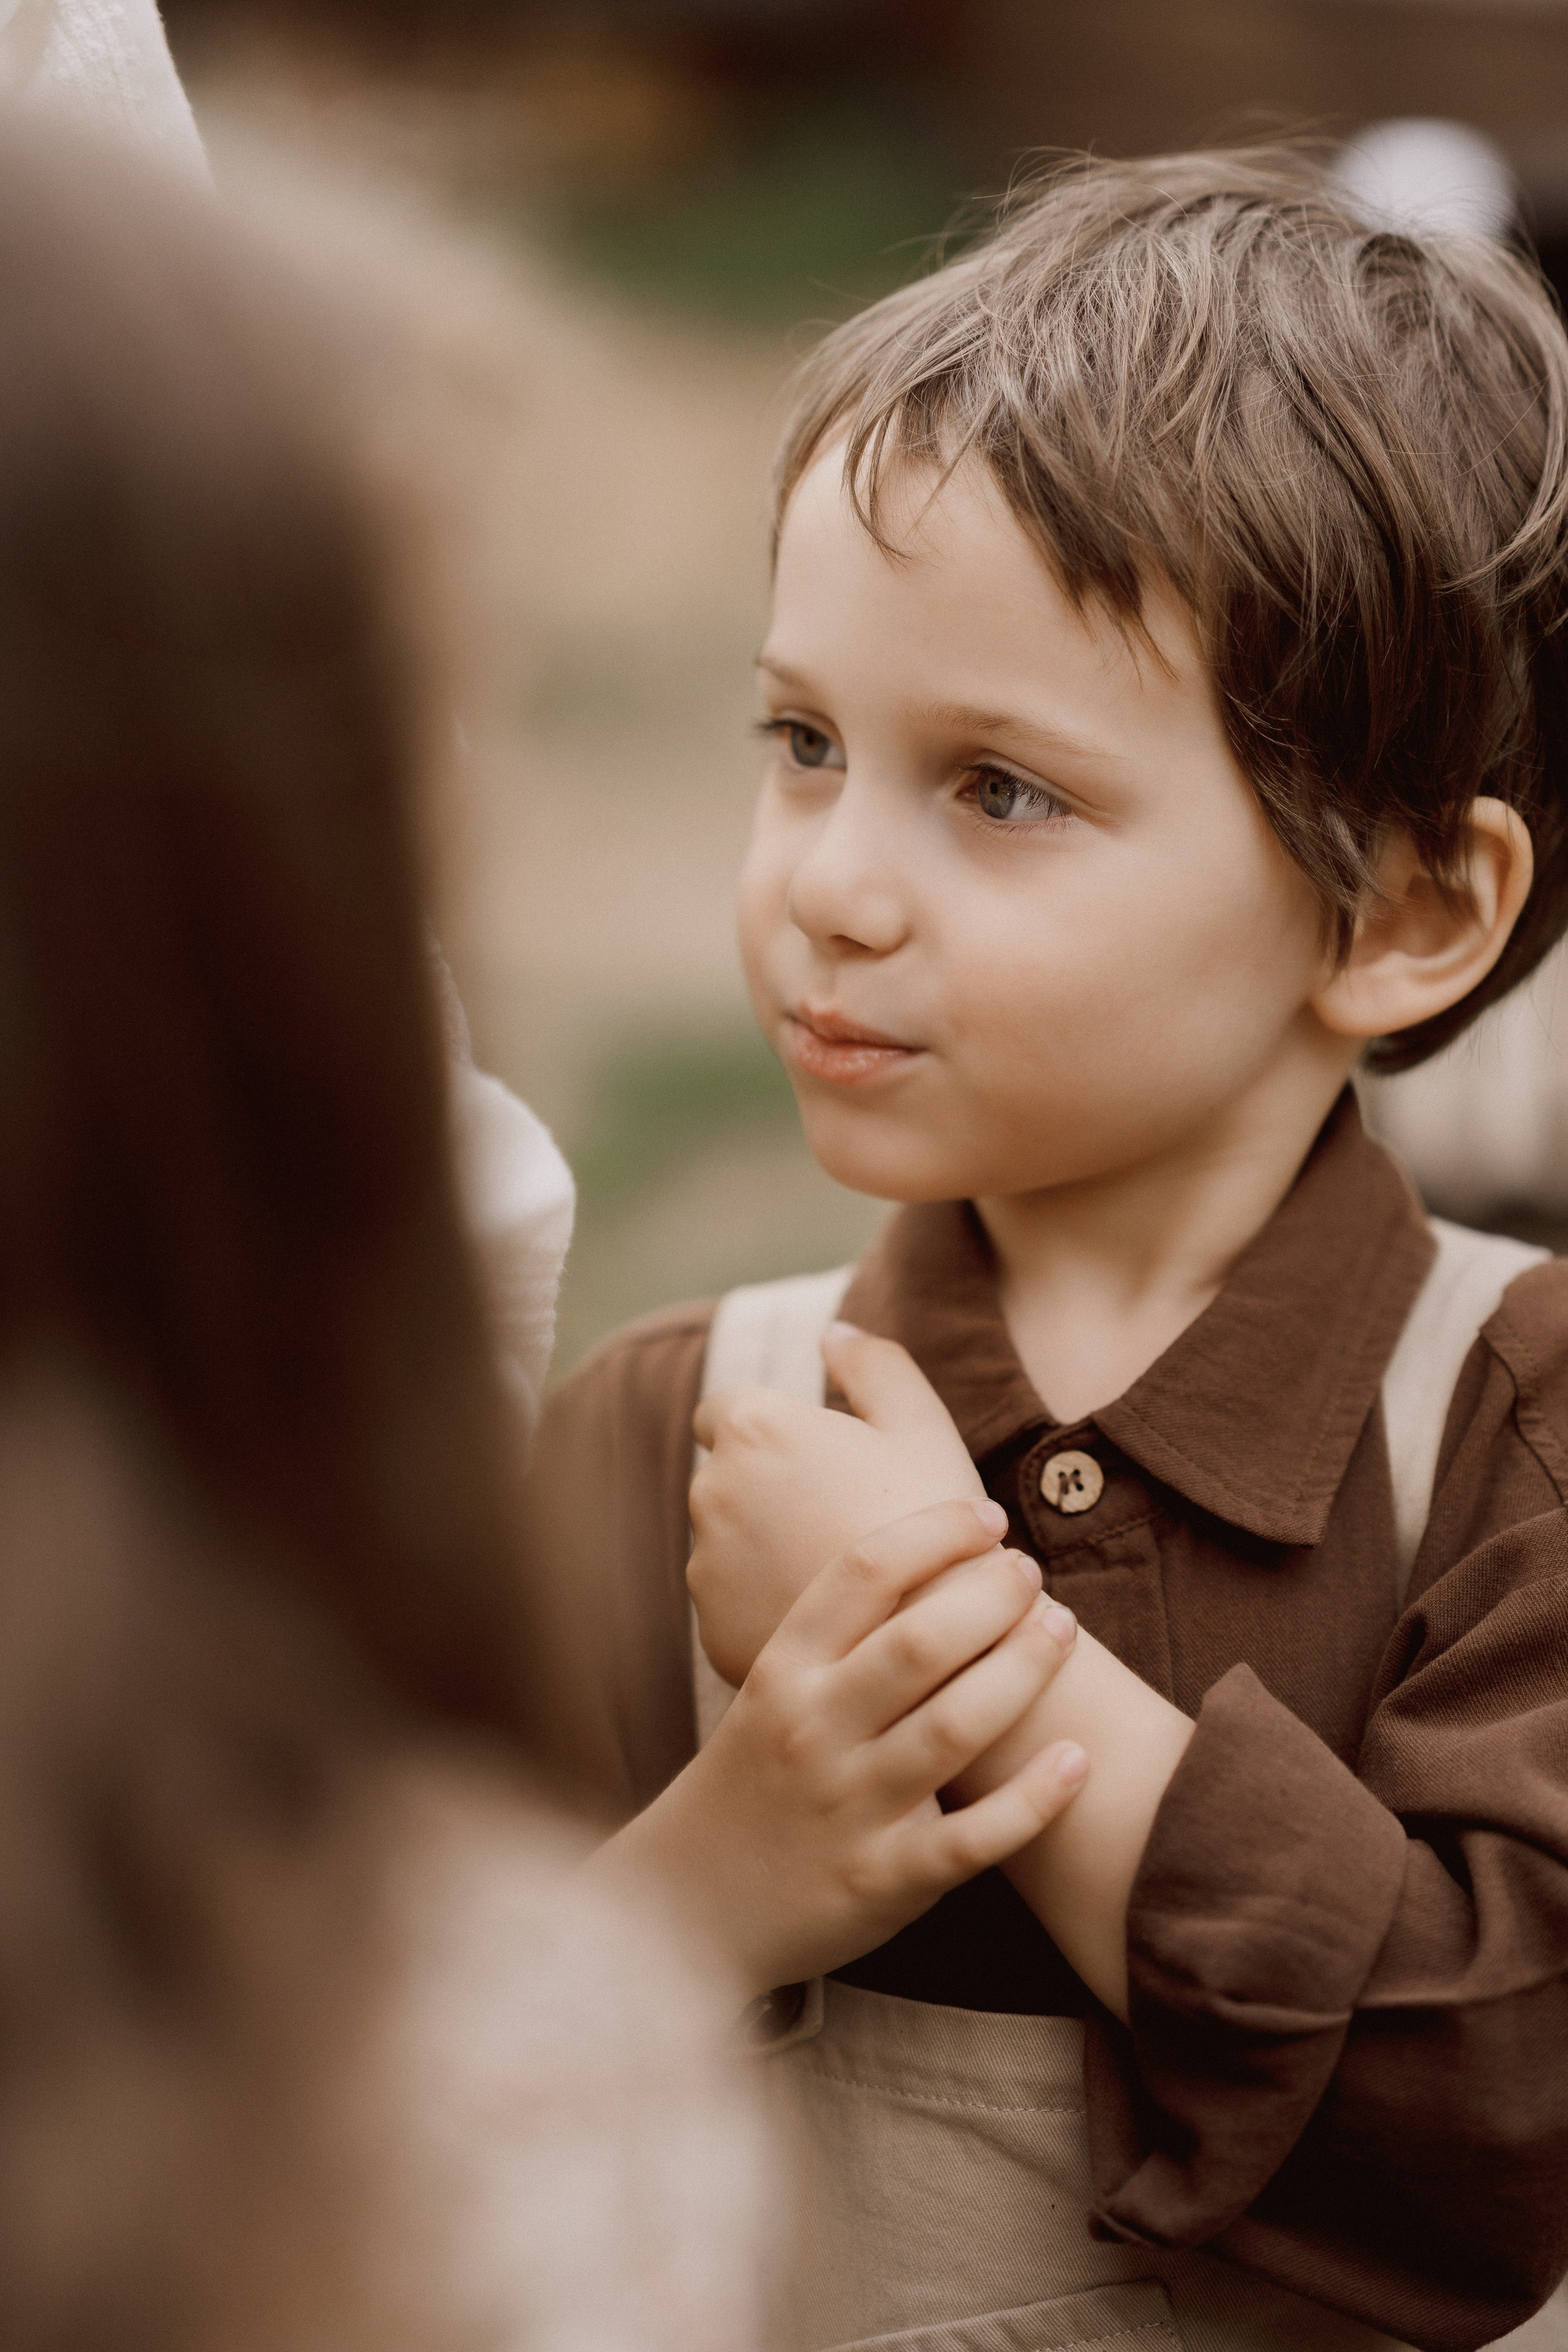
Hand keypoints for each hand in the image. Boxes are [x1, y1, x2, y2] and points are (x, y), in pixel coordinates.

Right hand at [598, 1499, 1085, 1995]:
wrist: (691, 1905)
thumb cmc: (754, 1776)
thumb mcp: (769, 1689)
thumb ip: (836, 1632)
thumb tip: (932, 1554)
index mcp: (782, 1671)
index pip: (862, 1574)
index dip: (935, 1533)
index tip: (989, 1516)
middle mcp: (813, 1730)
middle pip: (920, 1642)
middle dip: (992, 1594)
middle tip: (1032, 1572)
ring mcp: (849, 1807)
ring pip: (955, 1726)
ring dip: (1025, 1669)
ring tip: (1062, 1629)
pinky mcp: (885, 1880)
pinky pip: (973, 1838)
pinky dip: (1035, 1799)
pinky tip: (1078, 1759)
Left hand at [690, 1322, 982, 1686]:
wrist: (940, 1648)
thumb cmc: (938, 1526)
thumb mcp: (922, 1425)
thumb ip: (873, 1364)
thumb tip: (832, 1334)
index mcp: (754, 1430)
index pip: (725, 1410)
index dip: (772, 1430)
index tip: (818, 1460)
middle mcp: (710, 1492)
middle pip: (728, 1477)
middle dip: (771, 1490)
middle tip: (848, 1519)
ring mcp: (705, 1567)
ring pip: (728, 1543)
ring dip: (766, 1548)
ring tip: (843, 1572)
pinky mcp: (712, 1630)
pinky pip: (735, 1604)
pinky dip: (768, 1605)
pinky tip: (832, 1619)